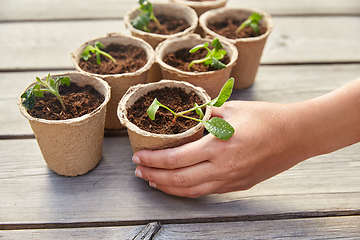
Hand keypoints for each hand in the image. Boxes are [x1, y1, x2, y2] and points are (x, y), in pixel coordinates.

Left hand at [132, 100, 307, 197]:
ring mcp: (231, 181)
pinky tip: (177, 185)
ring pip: (190, 191)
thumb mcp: (232, 109)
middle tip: (139, 171)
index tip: (139, 156)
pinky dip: (187, 191)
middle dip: (154, 176)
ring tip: (152, 181)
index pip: (176, 159)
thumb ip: (205, 115)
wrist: (296, 135)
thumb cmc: (266, 118)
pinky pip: (206, 192)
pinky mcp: (237, 186)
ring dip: (167, 187)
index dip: (153, 160)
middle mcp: (223, 168)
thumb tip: (185, 117)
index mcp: (219, 146)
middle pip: (178, 179)